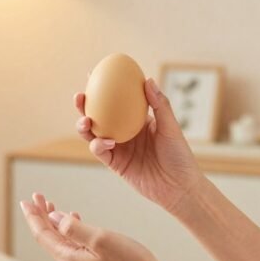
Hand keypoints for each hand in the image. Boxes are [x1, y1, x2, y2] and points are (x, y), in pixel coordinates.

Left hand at [19, 192, 165, 260]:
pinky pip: (73, 246)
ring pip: (61, 241)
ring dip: (54, 221)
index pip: (43, 235)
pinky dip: (69, 230)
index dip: (34, 216)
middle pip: (49, 238)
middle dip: (41, 216)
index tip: (26, 200)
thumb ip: (74, 227)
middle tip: (37, 196)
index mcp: (69, 260)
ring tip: (50, 204)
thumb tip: (54, 218)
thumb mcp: (100, 239)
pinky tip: (74, 218)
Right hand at [76, 79, 203, 213]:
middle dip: (85, 106)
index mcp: (137, 119)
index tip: (93, 73)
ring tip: (86, 121)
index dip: (104, 86)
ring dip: (84, 126)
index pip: (118, 99)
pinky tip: (106, 142)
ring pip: (93, 133)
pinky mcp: (115, 164)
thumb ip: (159, 105)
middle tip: (80, 97)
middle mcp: (125, 131)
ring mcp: (118, 148)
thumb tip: (147, 80)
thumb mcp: (171, 127)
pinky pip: (100, 151)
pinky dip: (98, 145)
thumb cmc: (180, 155)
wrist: (179, 187)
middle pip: (99, 115)